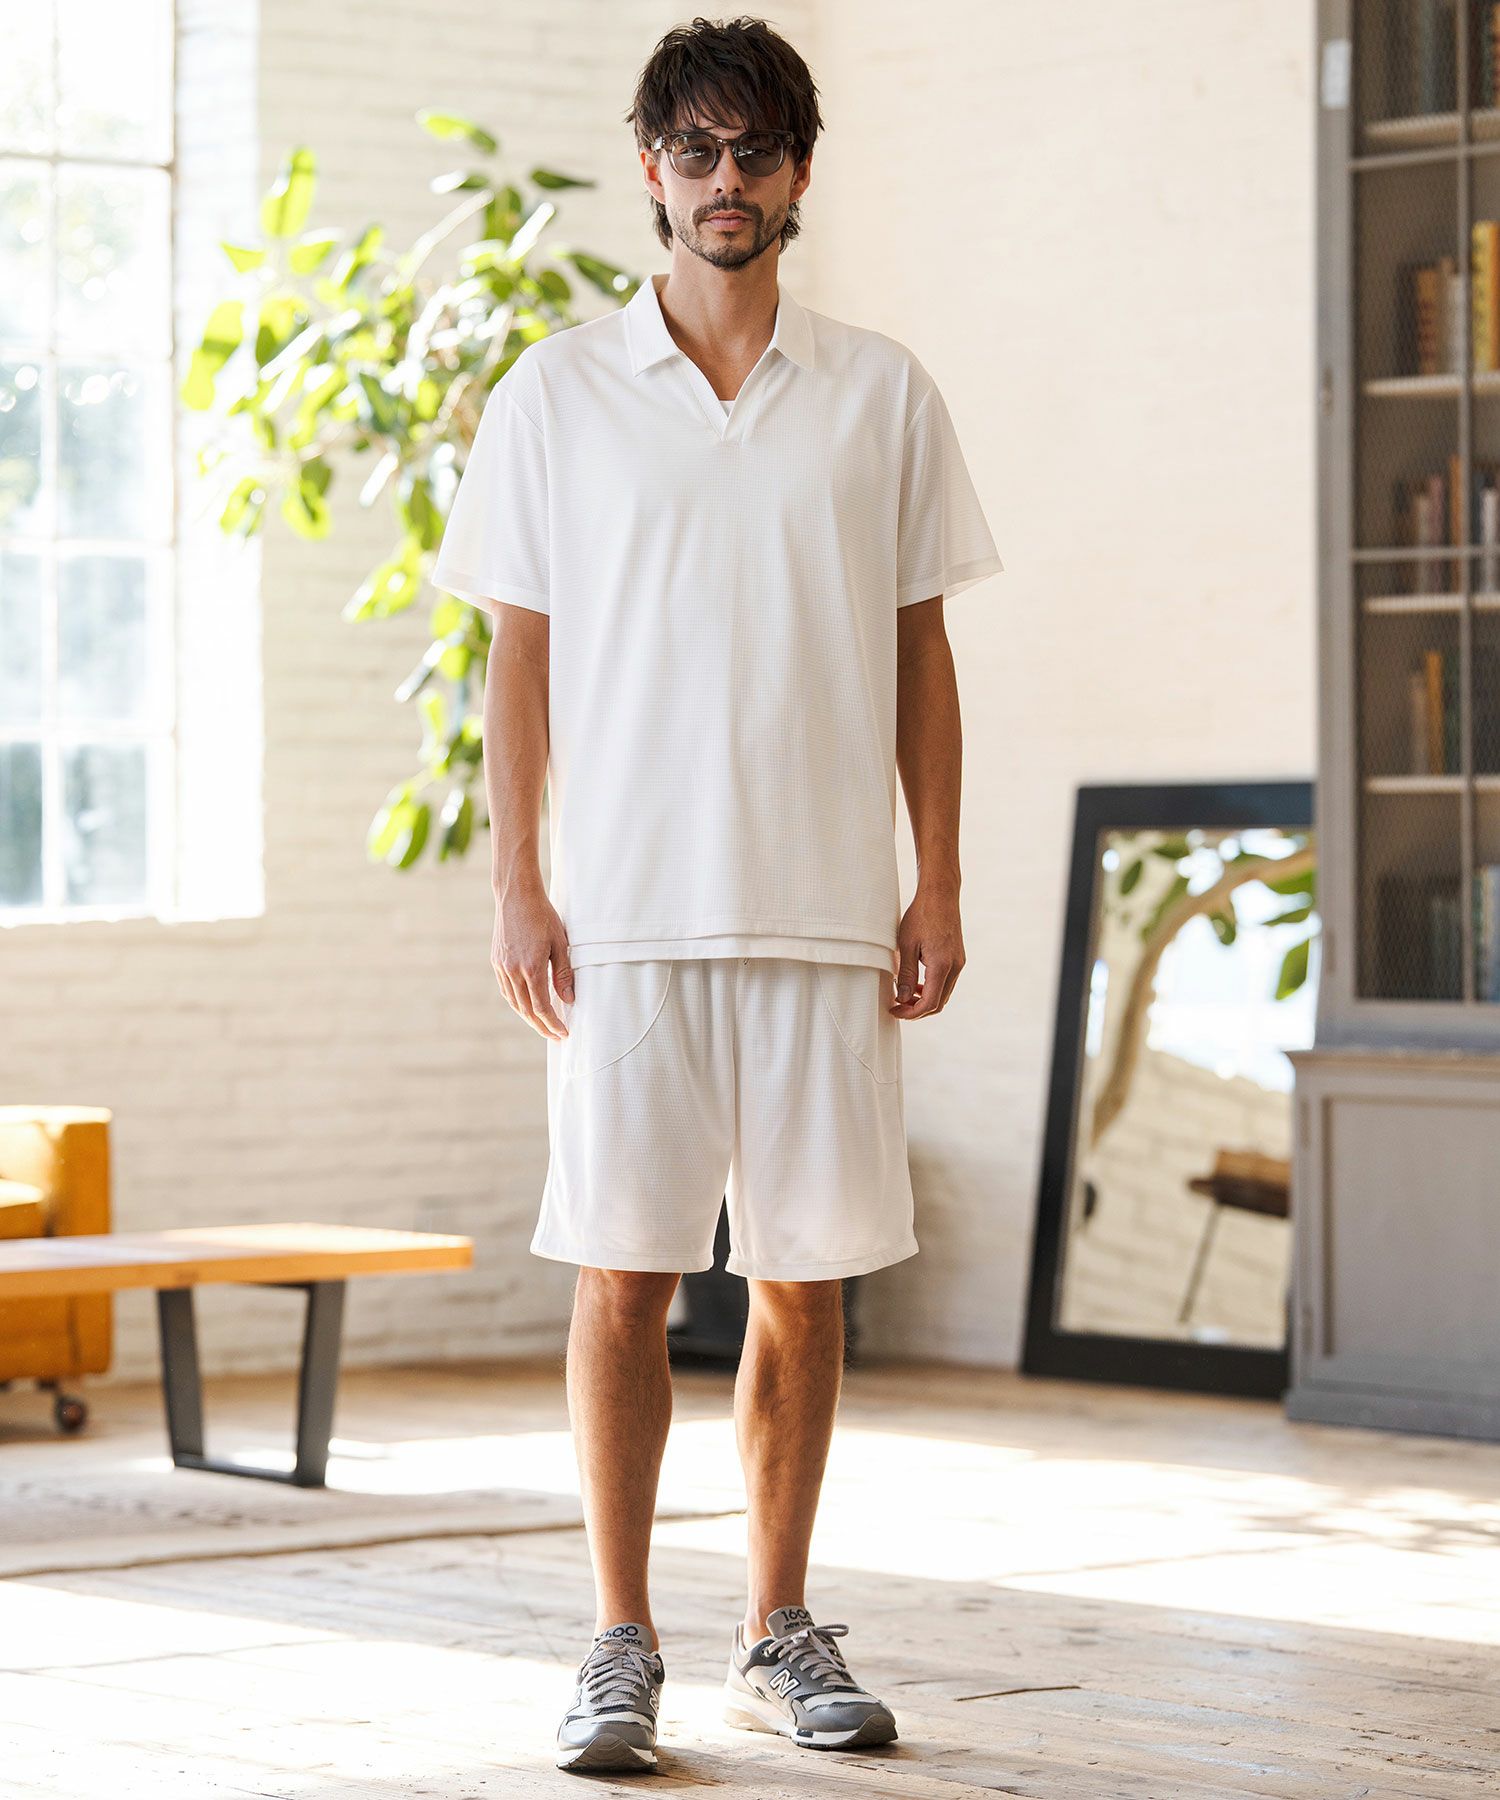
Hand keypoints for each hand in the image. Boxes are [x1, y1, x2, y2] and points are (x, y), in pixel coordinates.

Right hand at [491, 881, 573, 1039]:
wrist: (516, 896)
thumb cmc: (543, 916)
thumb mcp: (560, 943)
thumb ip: (564, 974)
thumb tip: (569, 1000)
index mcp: (531, 967)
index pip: (542, 1007)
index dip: (552, 1023)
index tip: (563, 1033)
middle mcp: (513, 970)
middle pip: (526, 1010)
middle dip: (541, 1027)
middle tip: (555, 1036)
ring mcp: (502, 966)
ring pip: (514, 1002)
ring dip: (529, 1017)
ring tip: (543, 1025)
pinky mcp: (497, 961)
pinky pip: (506, 990)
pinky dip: (517, 1002)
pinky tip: (527, 1005)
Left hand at [891, 884, 964, 1018]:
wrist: (940, 895)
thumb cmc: (922, 915)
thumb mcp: (906, 945)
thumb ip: (907, 975)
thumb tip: (904, 998)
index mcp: (942, 966)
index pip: (929, 1003)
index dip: (911, 1013)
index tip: (895, 1010)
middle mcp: (955, 967)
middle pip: (939, 1003)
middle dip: (917, 1010)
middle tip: (898, 1006)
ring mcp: (959, 962)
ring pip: (943, 994)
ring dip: (925, 1000)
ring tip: (905, 995)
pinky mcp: (958, 958)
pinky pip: (946, 982)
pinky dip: (932, 988)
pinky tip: (917, 983)